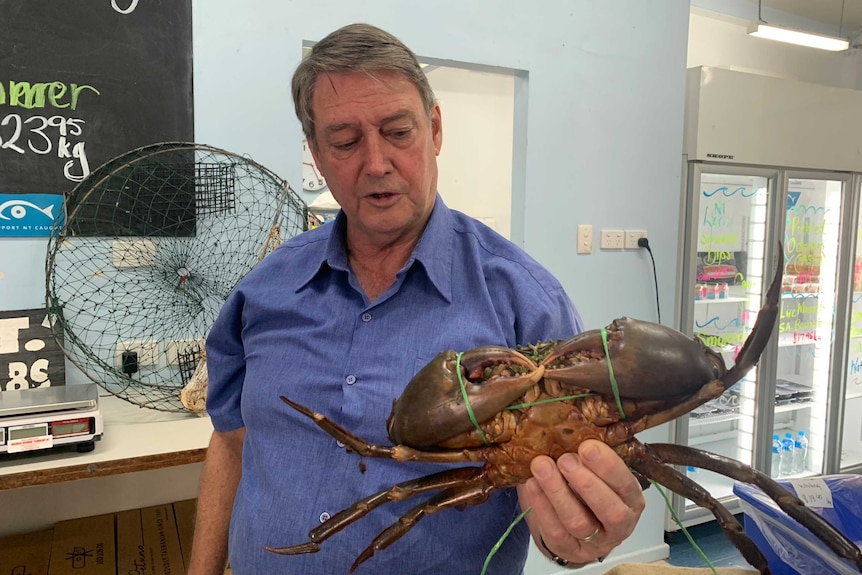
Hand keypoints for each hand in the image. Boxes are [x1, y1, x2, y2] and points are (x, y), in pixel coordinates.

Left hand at [516, 440, 644, 566]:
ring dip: (559, 492)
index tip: (587, 446)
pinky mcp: (570, 551)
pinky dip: (542, 507)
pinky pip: (555, 531)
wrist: (572, 526)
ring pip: (579, 522)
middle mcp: (619, 523)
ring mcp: (596, 542)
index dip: (608, 466)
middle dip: (586, 483)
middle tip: (565, 459)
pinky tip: (532, 485)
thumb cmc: (586, 491)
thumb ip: (588, 457)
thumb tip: (570, 428)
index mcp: (631, 499)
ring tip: (542, 466)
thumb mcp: (596, 472)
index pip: (626, 484)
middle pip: (609, 509)